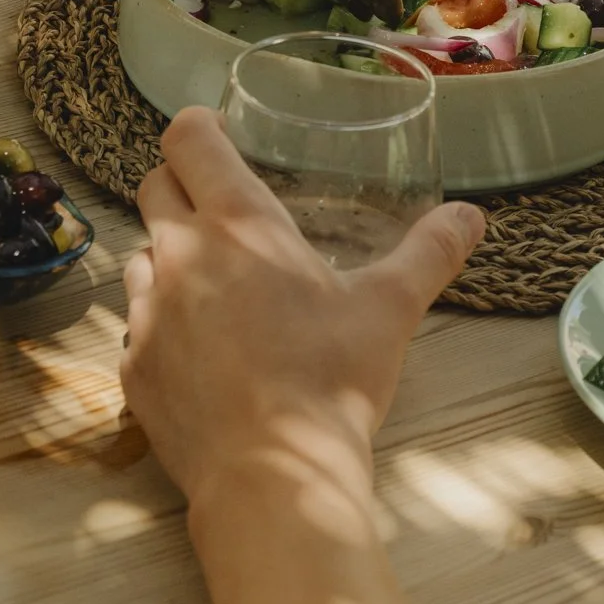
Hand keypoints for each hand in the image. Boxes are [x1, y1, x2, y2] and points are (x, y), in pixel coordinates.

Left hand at [120, 108, 484, 500]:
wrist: (274, 477)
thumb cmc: (331, 380)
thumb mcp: (390, 309)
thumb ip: (428, 253)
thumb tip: (470, 216)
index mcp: (239, 225)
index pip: (189, 141)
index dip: (197, 127)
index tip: (215, 131)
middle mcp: (180, 256)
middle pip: (153, 187)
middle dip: (180, 183)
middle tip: (218, 200)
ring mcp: (147, 313)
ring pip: (141, 254)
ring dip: (169, 252)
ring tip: (213, 277)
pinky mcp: (133, 368)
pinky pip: (137, 323)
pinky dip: (162, 320)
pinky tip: (199, 346)